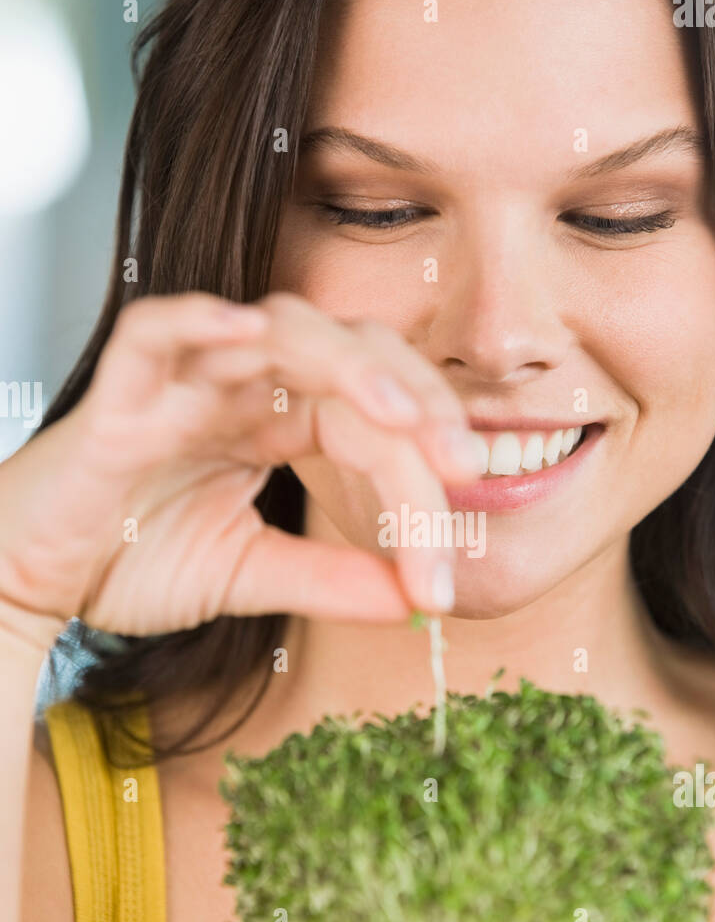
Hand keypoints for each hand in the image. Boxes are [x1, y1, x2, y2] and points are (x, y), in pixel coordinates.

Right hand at [0, 292, 479, 650]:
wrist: (30, 580)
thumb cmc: (128, 558)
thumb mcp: (249, 575)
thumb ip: (329, 578)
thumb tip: (417, 601)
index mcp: (277, 421)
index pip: (373, 423)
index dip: (422, 480)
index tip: (448, 569)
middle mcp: (242, 387)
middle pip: (352, 359)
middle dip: (417, 403)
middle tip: (464, 465)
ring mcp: (183, 380)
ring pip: (278, 329)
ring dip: (346, 363)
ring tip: (397, 413)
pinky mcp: (120, 393)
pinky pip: (159, 330)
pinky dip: (200, 320)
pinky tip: (249, 334)